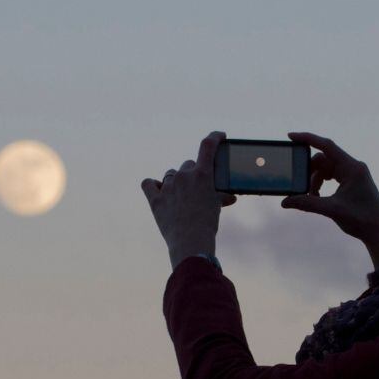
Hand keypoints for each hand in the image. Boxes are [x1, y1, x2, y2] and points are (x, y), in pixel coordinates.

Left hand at [142, 131, 237, 268]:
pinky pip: (148, 184)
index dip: (215, 137)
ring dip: (176, 181)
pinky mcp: (155, 199)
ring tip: (181, 196)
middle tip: (198, 188)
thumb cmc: (208, 225)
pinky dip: (153, 185)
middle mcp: (184, 176)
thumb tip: (229, 197)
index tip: (219, 136)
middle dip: (194, 173)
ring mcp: (168, 186)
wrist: (191, 242)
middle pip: (188, 164)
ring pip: (171, 174)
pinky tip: (157, 189)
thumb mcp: (217, 206)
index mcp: (203, 174)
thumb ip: (220, 195)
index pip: (208, 145)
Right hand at [281, 131, 378, 265]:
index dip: (308, 139)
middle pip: (324, 159)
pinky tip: (318, 196)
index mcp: (352, 168)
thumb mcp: (332, 210)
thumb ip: (307, 203)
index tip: (291, 136)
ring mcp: (354, 174)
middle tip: (300, 185)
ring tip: (312, 196)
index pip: (327, 145)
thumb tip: (285, 202)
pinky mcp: (353, 182)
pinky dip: (323, 183)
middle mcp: (354, 167)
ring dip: (316, 179)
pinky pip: (333, 175)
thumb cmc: (362, 220)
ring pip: (327, 168)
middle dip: (310, 171)